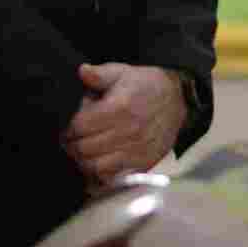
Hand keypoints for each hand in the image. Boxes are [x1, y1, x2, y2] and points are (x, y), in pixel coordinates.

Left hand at [61, 62, 186, 185]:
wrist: (178, 101)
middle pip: (83, 148)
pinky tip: (98, 161)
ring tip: (83, 151)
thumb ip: (100, 74)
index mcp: (120, 107)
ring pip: (94, 165)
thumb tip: (82, 71)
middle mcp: (129, 130)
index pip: (79, 126)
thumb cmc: (146, 86)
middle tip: (73, 140)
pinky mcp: (142, 162)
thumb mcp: (124, 73)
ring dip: (83, 159)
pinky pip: (111, 176)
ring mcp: (136, 149)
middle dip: (73, 144)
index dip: (69, 128)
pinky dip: (100, 172)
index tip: (69, 127)